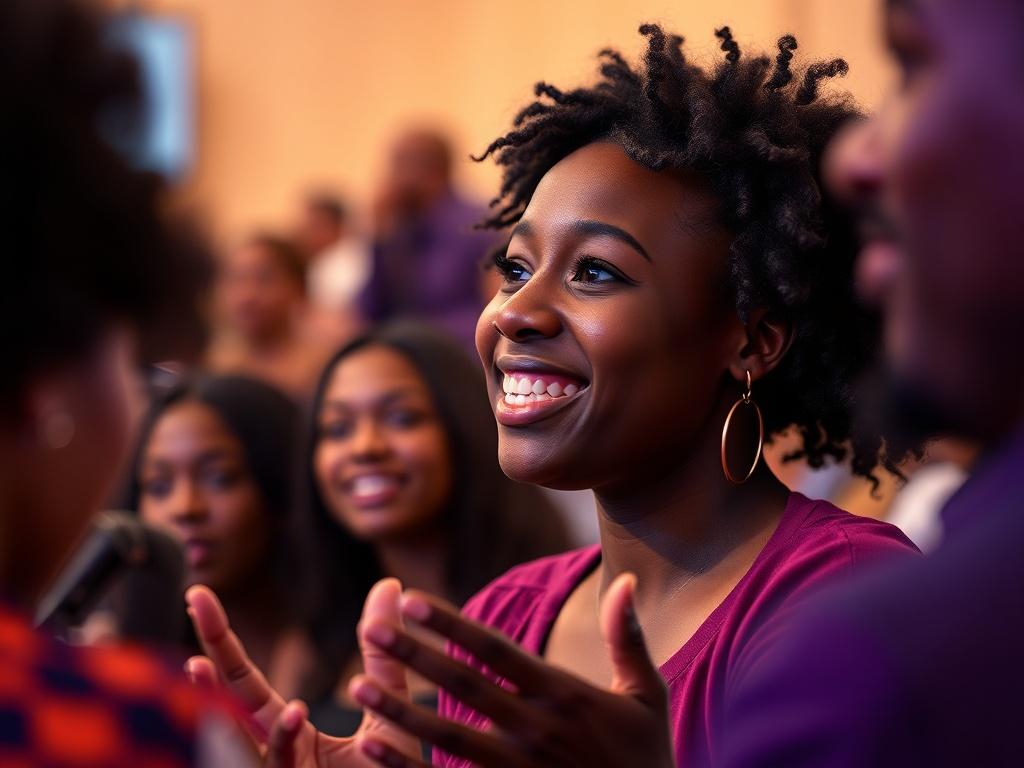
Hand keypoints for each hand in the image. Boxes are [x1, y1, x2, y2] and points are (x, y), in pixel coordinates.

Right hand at [185, 578, 421, 766]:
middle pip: (230, 702)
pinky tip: (295, 710)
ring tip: (197, 662)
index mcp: (285, 731)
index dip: (219, 637)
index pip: (242, 679)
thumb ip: (382, 653)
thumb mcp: (387, 707)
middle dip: (207, 657)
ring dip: (223, 706)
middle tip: (192, 602)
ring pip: (241, 745)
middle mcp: (274, 756)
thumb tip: (387, 586)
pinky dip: (284, 742)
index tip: (197, 593)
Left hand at [349, 573, 674, 767]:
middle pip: (464, 686)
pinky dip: (406, 767)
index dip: (452, 625)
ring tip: (355, 688)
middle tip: (370, 627)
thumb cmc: (647, 760)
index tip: (411, 600)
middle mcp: (536, 731)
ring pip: (447, 737)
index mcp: (564, 696)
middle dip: (414, 655)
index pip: (497, 651)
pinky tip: (372, 747)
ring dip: (399, 711)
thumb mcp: (646, 697)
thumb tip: (622, 579)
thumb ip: (627, 638)